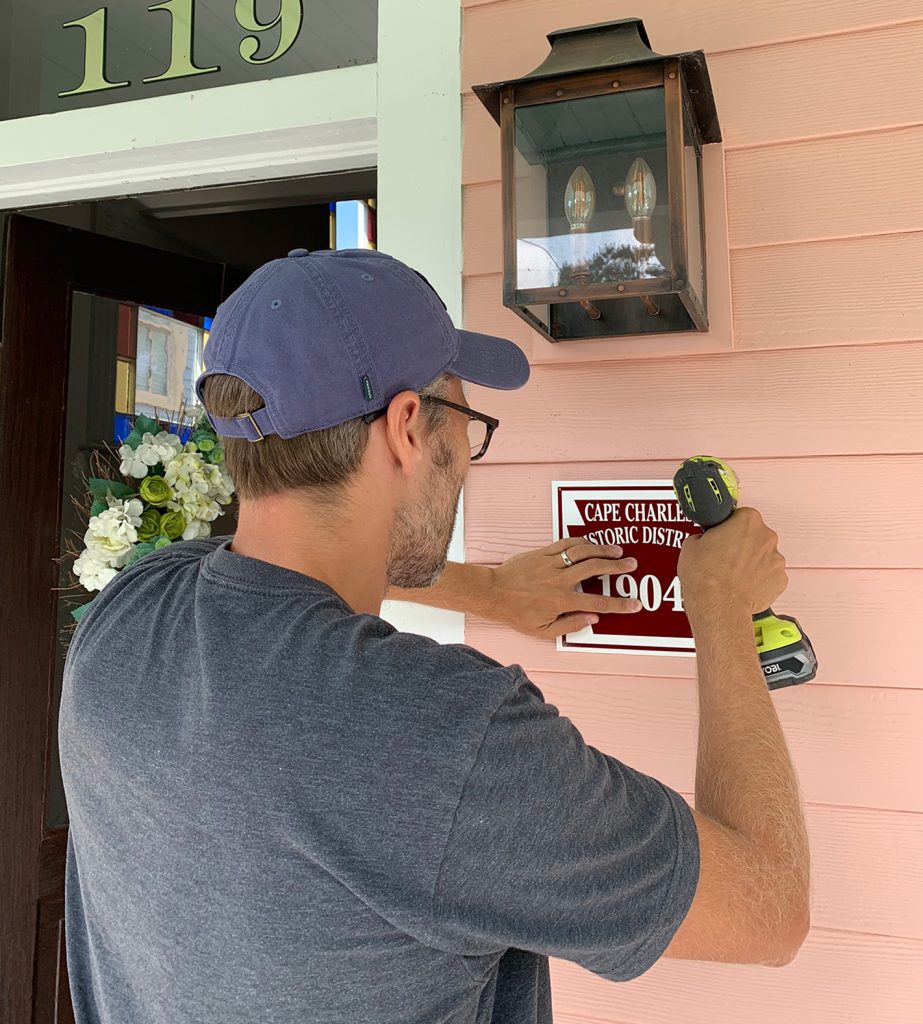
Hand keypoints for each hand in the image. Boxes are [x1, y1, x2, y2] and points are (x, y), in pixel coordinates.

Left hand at [487, 538, 640, 638]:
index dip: (619, 604)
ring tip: (617, 551)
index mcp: (561, 600)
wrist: (493, 593)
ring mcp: (550, 563)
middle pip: (595, 569)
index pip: (598, 603)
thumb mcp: (542, 631)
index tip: (635, 604)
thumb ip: (570, 626)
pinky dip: (582, 542)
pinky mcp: (542, 552)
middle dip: (617, 567)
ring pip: (582, 552)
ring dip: (603, 550)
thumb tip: (592, 619)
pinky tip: (593, 543)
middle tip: (632, 565)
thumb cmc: (516, 613)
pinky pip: (566, 543)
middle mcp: (558, 579)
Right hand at [678, 507, 788, 620]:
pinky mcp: (780, 580)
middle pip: (754, 535)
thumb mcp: (691, 545)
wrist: (717, 606)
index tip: (722, 536)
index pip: (740, 515)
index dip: (728, 527)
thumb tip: (706, 540)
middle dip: (741, 544)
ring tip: (731, 575)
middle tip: (723, 557)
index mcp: (747, 520)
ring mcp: (777, 559)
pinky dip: (758, 580)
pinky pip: (769, 576)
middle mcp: (767, 536)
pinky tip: (742, 585)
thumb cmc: (706, 576)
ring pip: (762, 556)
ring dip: (750, 563)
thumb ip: (704, 536)